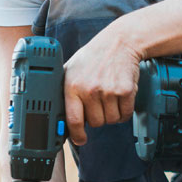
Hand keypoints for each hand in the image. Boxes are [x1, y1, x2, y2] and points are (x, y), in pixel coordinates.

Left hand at [62, 27, 142, 144]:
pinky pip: (125, 115)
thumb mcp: (70, 70)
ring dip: (111, 114)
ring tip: (108, 97)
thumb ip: (63, 91)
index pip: (73, 120)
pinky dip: (124, 111)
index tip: (80, 139)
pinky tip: (119, 98)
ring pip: (111, 120)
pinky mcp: (125, 91)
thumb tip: (55, 115)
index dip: (77, 135)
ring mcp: (108, 91)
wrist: (118, 43)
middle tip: (98, 103)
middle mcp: (90, 90)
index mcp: (72, 87)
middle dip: (97, 117)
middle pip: (95, 123)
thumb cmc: (92, 57)